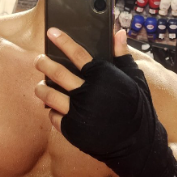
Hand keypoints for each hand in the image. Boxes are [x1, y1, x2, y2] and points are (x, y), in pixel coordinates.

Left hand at [34, 28, 176, 176]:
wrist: (137, 144)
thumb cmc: (137, 109)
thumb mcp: (135, 79)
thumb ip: (122, 55)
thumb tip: (118, 32)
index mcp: (102, 76)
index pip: (77, 53)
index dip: (63, 41)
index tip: (51, 32)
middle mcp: (87, 92)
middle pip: (56, 72)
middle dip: (43, 63)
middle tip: (39, 60)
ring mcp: (77, 111)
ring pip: (48, 95)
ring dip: (41, 88)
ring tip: (41, 86)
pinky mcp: (72, 129)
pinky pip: (52, 116)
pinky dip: (51, 111)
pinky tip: (53, 108)